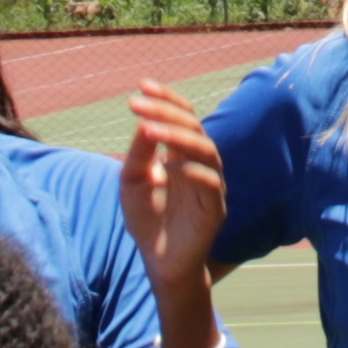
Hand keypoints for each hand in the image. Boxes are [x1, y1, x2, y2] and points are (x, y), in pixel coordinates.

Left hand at [123, 79, 228, 284]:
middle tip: (139, 105)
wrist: (158, 262)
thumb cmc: (147, 220)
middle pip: (194, 128)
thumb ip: (138, 155)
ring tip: (150, 131)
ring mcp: (211, 186)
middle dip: (166, 114)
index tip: (142, 85)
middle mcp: (200, 164)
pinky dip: (195, 172)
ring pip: (206, 151)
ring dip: (178, 138)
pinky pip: (212, 185)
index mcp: (182, 154)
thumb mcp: (132, 182)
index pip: (183, 117)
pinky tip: (172, 166)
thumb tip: (144, 123)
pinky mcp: (216, 210)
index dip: (166, 99)